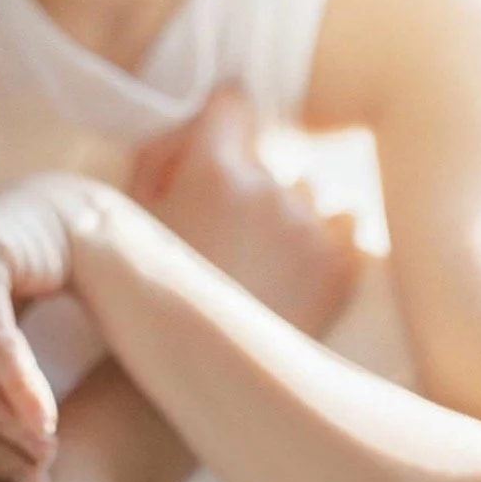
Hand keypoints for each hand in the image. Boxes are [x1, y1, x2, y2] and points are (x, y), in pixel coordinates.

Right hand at [127, 78, 362, 339]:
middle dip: (252, 177)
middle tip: (227, 226)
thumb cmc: (150, 299)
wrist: (195, 382)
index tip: (219, 138)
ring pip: (309, 192)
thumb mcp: (134, 218)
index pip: (233, 99)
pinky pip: (346, 224)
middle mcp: (269, 190)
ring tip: (258, 261)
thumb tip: (193, 117)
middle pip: (272, 153)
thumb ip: (163, 155)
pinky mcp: (342, 265)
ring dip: (290, 212)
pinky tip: (293, 270)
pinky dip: (327, 240)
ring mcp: (312, 227)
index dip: (223, 118)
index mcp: (214, 170)